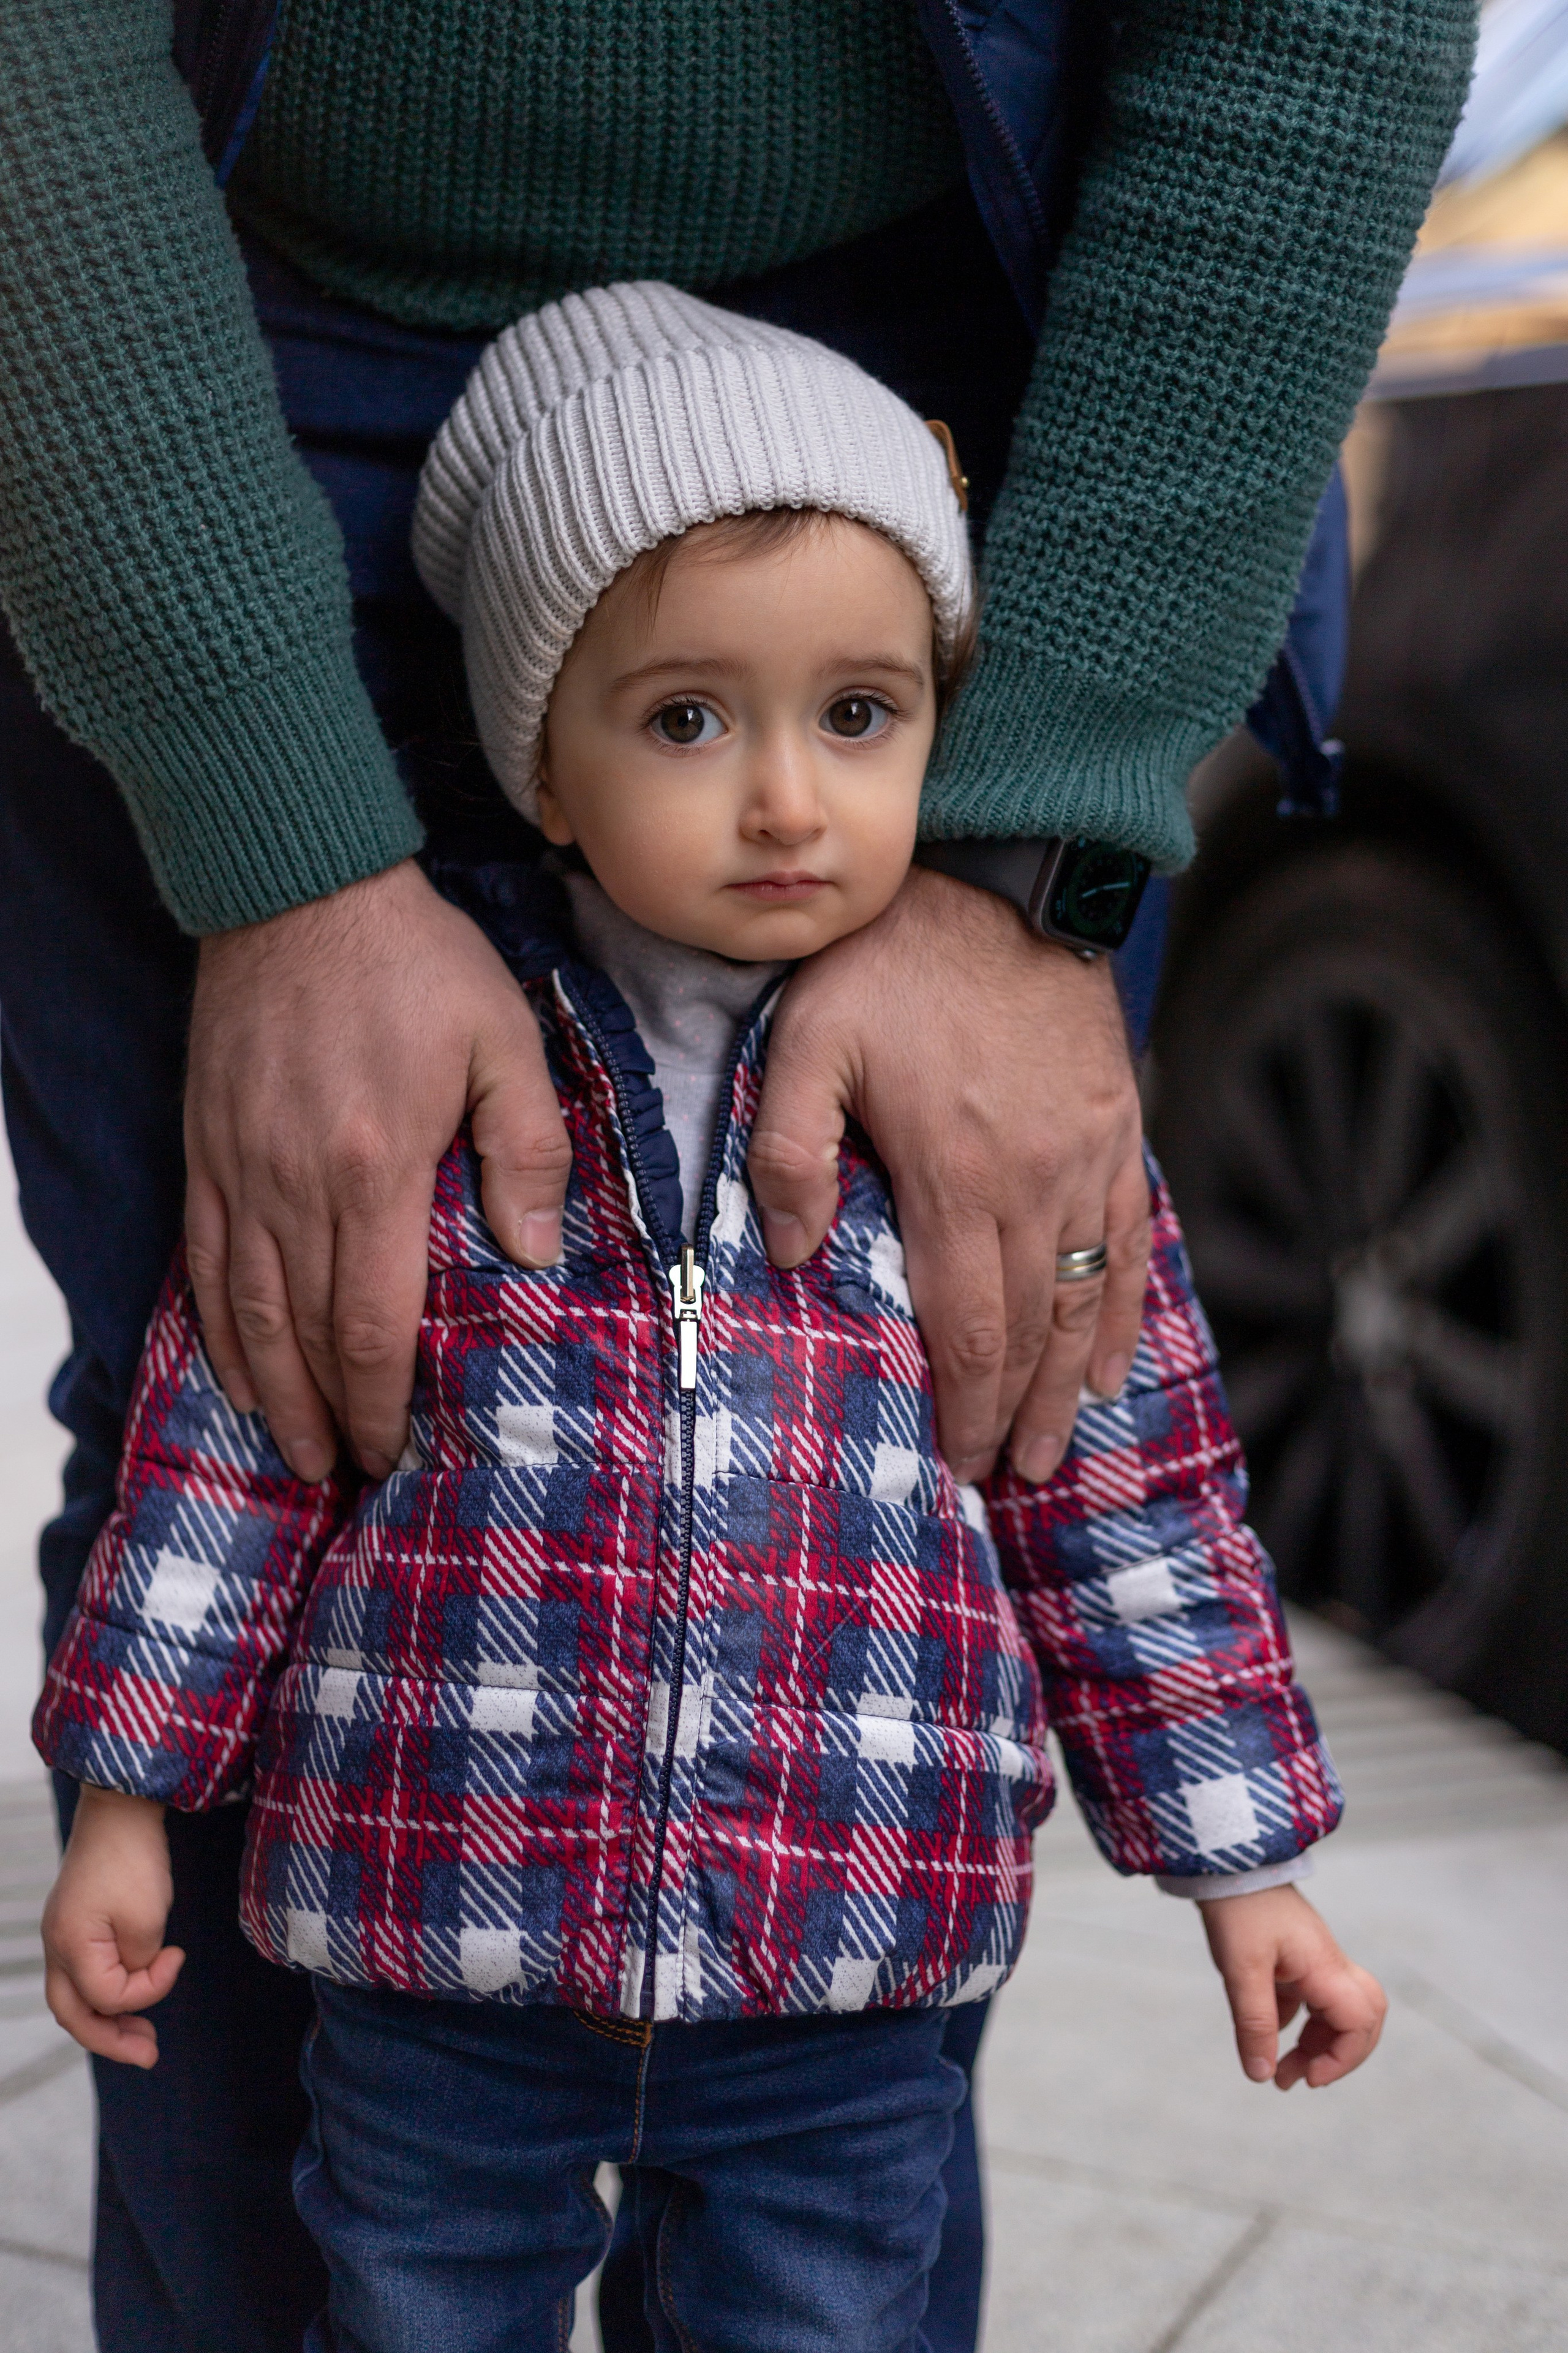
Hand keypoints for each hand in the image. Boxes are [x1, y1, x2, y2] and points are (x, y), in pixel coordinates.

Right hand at [42, 1787, 183, 2067]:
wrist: (121, 1805)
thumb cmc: (134, 1858)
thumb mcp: (146, 1918)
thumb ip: (139, 1964)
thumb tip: (135, 1980)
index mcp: (69, 1945)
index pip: (106, 1996)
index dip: (148, 1990)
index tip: (177, 1957)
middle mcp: (56, 1944)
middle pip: (73, 2011)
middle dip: (111, 2039)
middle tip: (149, 2055)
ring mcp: (62, 1933)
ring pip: (76, 1995)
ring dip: (109, 2018)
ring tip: (142, 2037)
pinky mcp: (76, 1921)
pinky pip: (84, 1972)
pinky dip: (107, 1991)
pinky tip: (132, 1994)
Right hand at [185, 859, 571, 1481]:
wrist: (296, 882)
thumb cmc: (414, 959)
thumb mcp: (503, 1037)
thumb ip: (525, 1147)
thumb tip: (533, 1251)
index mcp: (373, 1167)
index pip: (370, 1319)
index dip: (380, 1397)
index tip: (396, 1447)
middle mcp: (292, 1183)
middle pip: (301, 1335)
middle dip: (325, 1415)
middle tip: (347, 1472)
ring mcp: (237, 1167)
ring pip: (243, 1310)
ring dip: (267, 1390)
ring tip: (294, 1448)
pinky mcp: (205, 1145)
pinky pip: (202, 1258)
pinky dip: (214, 1326)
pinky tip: (233, 1366)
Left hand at [748, 867, 1148, 1480]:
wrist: (1003, 875)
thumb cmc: (890, 959)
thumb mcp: (807, 1038)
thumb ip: (787, 1148)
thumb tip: (790, 1250)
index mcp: (958, 1173)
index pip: (968, 1323)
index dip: (966, 1404)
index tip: (958, 1462)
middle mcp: (1036, 1181)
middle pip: (1034, 1329)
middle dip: (1017, 1414)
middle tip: (1005, 1476)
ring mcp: (1090, 1157)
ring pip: (1088, 1298)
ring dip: (1071, 1382)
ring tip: (1055, 1445)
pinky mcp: (1120, 1127)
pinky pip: (1129, 1240)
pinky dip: (1123, 1309)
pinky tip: (1111, 1359)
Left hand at [1200, 1883, 1387, 2089]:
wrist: (1225, 1862)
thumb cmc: (1238, 1908)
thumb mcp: (1242, 1970)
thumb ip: (1255, 2023)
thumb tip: (1262, 2075)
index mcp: (1324, 1967)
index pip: (1360, 2022)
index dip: (1343, 2059)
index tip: (1308, 2078)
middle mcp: (1328, 1964)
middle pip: (1362, 2020)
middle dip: (1338, 2056)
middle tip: (1301, 2078)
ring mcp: (1313, 1959)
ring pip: (1335, 2013)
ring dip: (1315, 2046)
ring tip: (1279, 2071)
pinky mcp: (1295, 1956)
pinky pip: (1310, 2000)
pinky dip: (1296, 2024)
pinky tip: (1265, 2034)